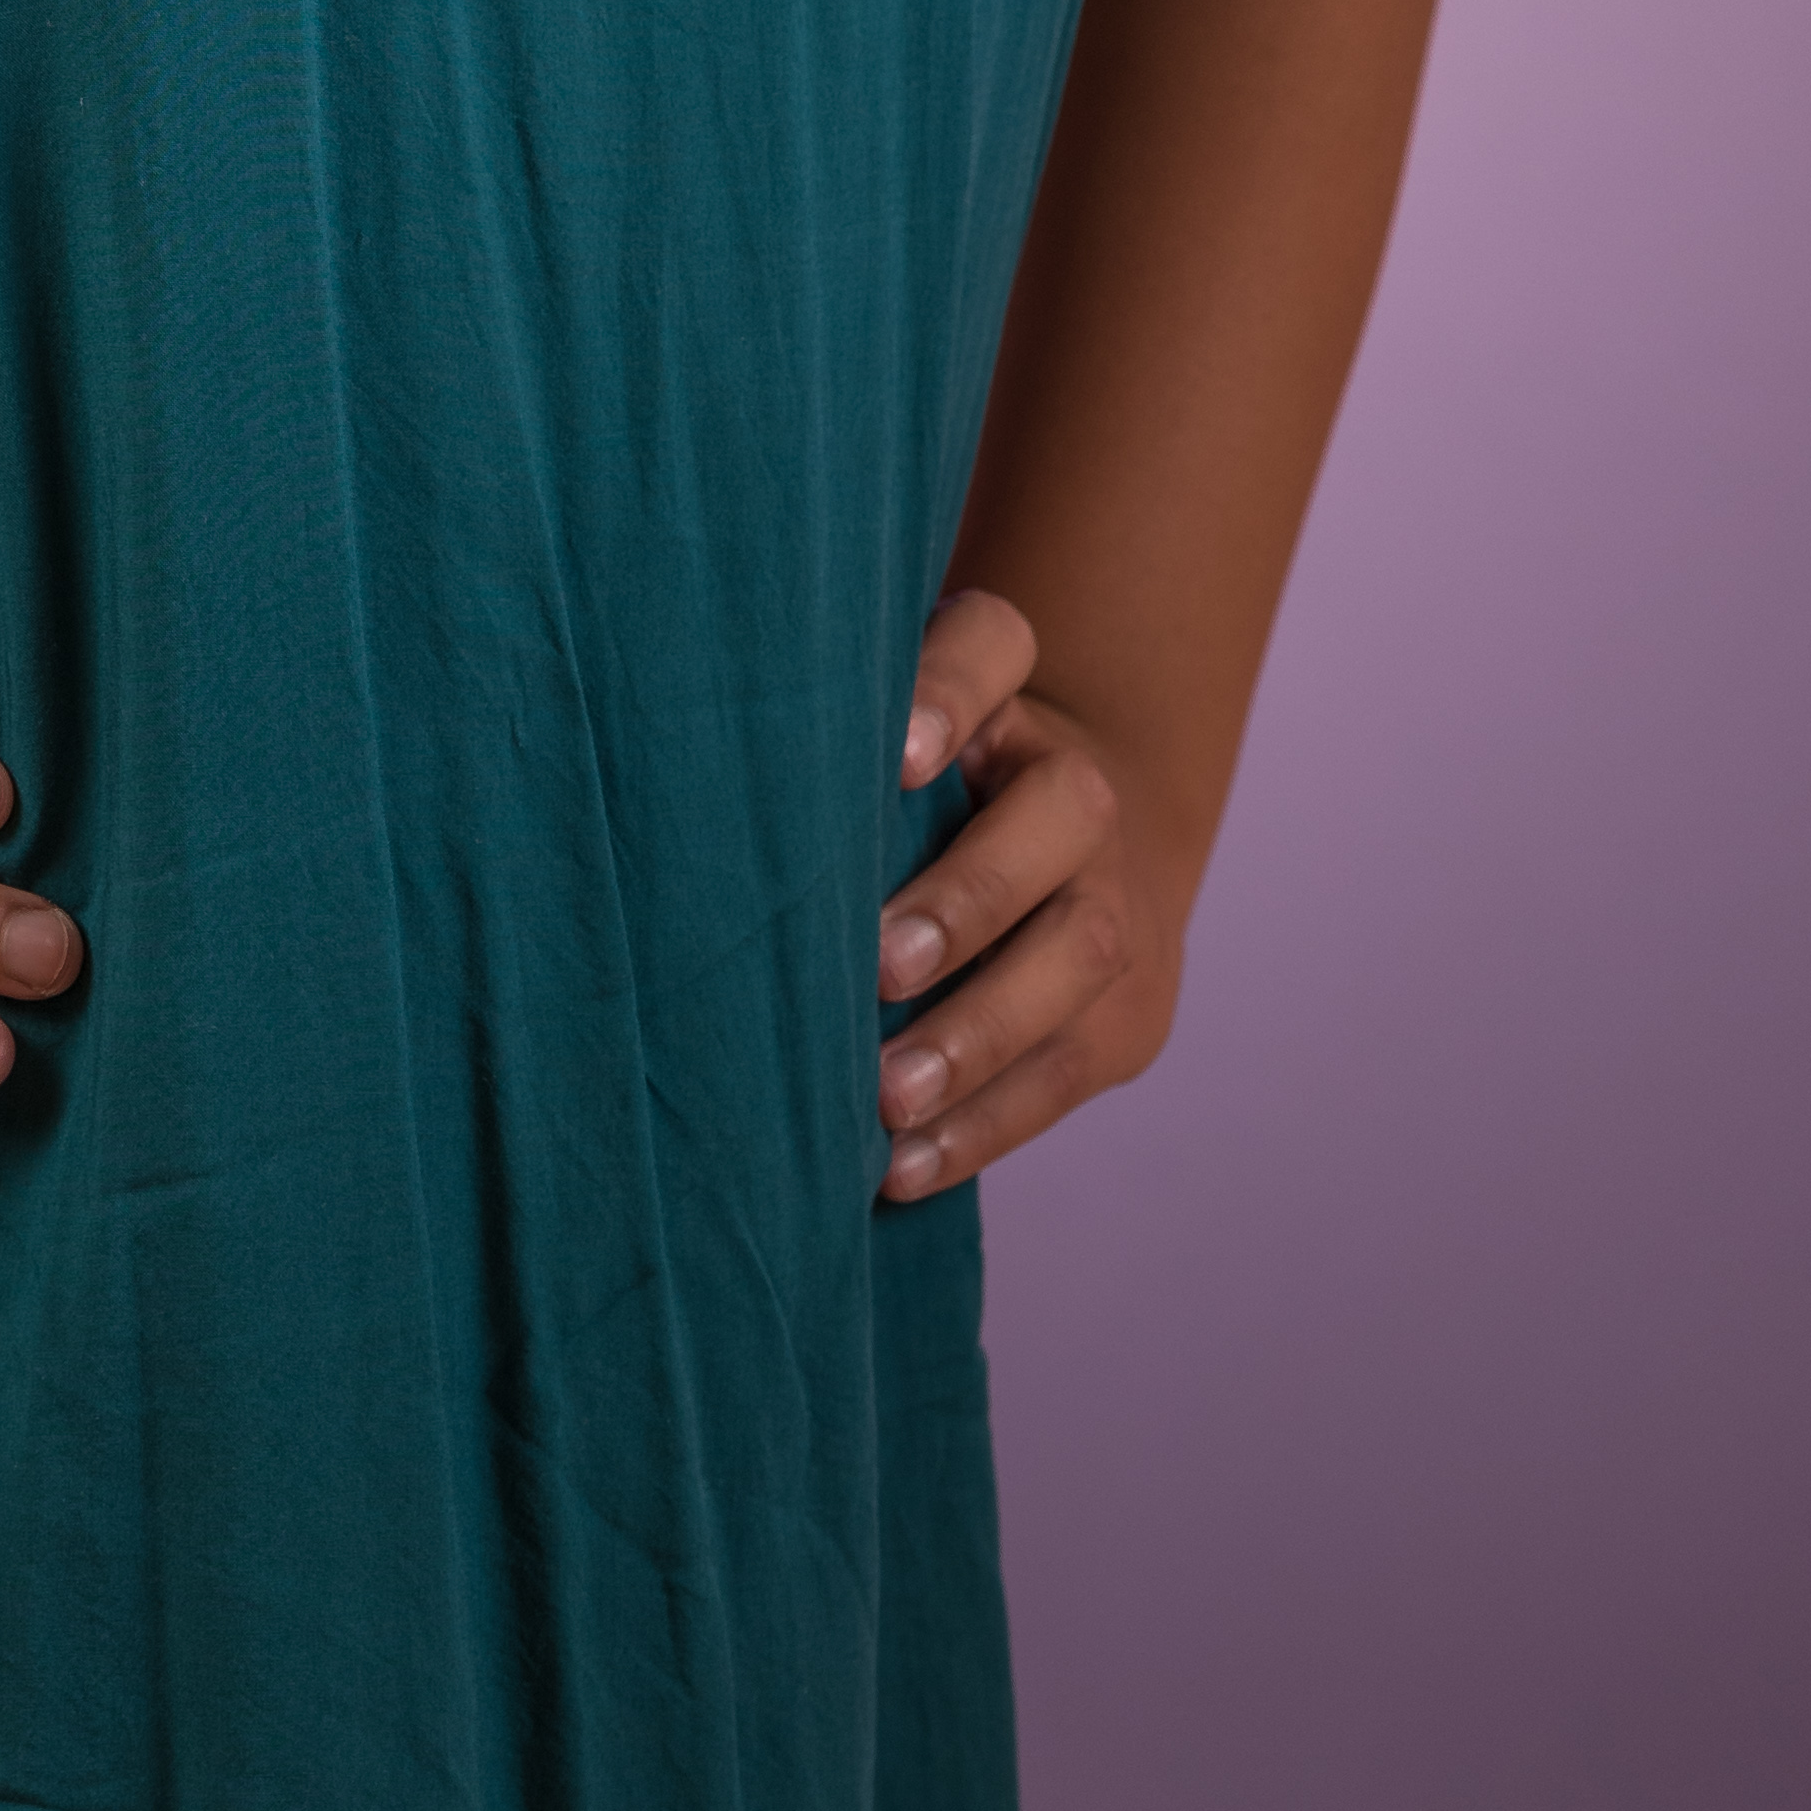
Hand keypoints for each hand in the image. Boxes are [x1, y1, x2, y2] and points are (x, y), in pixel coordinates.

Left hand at [873, 585, 1183, 1204]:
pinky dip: (985, 1126)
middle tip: (877, 965)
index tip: (895, 753)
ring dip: (977, 1034)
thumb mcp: (878, 749)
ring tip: (886, 1098)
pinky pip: (1070, 1071)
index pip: (991, 645)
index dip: (948, 688)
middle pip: (1059, 815)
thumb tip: (679, 788)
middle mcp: (1078, 785)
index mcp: (1006, 696)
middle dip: (968, 898)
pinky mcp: (1131, 1016)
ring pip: (1078, 956)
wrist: (1078, 863)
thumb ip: (813, 747)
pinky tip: (904, 1164)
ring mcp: (1119, 900)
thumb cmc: (917, 806)